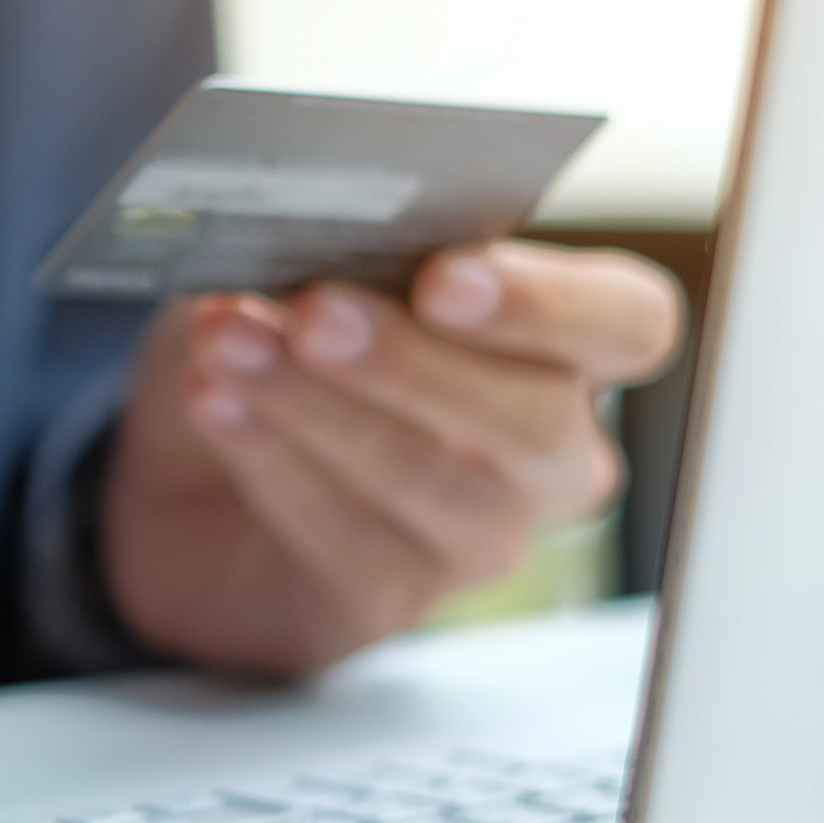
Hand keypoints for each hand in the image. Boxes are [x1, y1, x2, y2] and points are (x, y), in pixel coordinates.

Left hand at [99, 240, 683, 677]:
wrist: (195, 481)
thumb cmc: (282, 349)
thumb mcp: (303, 271)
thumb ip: (338, 245)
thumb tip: (306, 226)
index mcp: (561, 346)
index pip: (628, 325)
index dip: (552, 304)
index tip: (447, 276)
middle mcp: (546, 452)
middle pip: (534, 420)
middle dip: (412, 360)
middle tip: (315, 311)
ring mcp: (477, 536)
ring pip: (431, 481)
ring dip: (319, 405)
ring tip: (232, 343)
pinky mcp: (388, 596)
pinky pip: (345, 536)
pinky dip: (269, 458)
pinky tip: (215, 402)